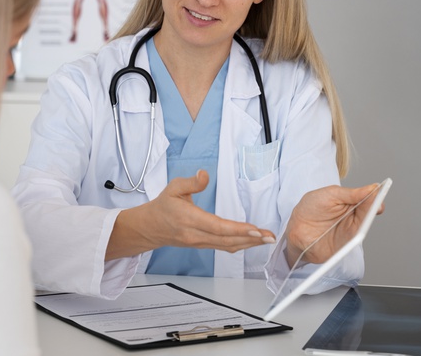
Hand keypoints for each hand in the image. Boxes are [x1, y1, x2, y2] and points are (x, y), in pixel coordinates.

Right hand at [106, 170, 275, 260]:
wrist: (151, 227)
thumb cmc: (163, 207)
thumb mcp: (173, 188)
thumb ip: (191, 182)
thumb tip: (204, 174)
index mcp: (189, 219)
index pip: (217, 227)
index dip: (237, 229)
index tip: (255, 229)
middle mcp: (196, 234)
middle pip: (227, 240)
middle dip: (251, 239)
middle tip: (269, 236)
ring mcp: (200, 243)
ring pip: (227, 246)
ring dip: (249, 244)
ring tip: (267, 239)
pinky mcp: (203, 246)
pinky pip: (224, 247)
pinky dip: (241, 245)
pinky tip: (252, 242)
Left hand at [284, 183, 384, 266]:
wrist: (295, 229)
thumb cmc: (309, 209)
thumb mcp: (329, 194)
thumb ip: (350, 193)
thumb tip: (372, 188)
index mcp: (350, 201)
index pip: (367, 197)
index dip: (374, 194)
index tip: (378, 190)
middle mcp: (353, 215)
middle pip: (369, 210)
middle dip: (374, 205)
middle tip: (376, 200)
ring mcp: (351, 229)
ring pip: (365, 223)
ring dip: (369, 217)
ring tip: (370, 210)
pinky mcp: (347, 242)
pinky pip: (357, 238)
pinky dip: (360, 232)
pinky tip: (361, 225)